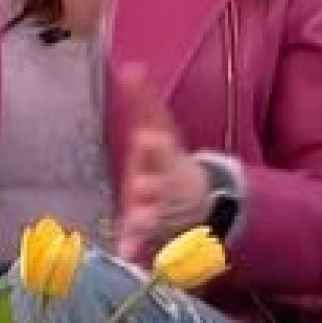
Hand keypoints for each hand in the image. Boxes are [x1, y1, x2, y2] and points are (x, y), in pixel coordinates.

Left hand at [112, 65, 211, 263]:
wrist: (198, 201)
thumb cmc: (168, 161)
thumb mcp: (161, 130)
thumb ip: (143, 102)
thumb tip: (128, 66)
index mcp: (164, 159)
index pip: (159, 151)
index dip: (154, 147)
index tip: (146, 139)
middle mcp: (163, 186)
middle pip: (158, 188)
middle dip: (150, 187)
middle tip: (143, 186)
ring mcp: (159, 213)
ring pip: (151, 219)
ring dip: (143, 224)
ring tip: (133, 230)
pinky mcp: (149, 235)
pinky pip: (141, 246)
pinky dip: (133, 251)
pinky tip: (123, 256)